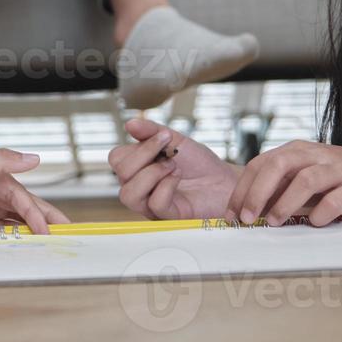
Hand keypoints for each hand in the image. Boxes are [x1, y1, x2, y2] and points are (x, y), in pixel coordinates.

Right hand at [108, 118, 239, 219]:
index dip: (136, 146)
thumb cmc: (199, 164)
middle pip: (120, 174)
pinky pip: (154, 204)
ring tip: (173, 167)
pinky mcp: (167, 217)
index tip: (163, 137)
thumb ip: (151, 131)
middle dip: (145, 156)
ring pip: (128, 195)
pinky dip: (167, 186)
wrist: (225, 181)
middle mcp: (140, 187)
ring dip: (152, 174)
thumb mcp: (174, 140)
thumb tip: (129, 124)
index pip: (116, 158)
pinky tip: (178, 179)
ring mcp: (150, 205)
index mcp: (138, 168)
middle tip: (169, 154)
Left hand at [225, 141, 341, 226]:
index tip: (232, 214)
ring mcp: (339, 169)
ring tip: (273, 222)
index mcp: (298, 151)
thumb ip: (282, 185)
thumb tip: (248, 209)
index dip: (243, 188)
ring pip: (306, 179)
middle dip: (257, 192)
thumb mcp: (308, 173)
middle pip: (278, 166)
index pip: (261, 164)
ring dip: (285, 202)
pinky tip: (315, 222)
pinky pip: (337, 198)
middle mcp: (316, 155)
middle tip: (246, 218)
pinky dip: (323, 211)